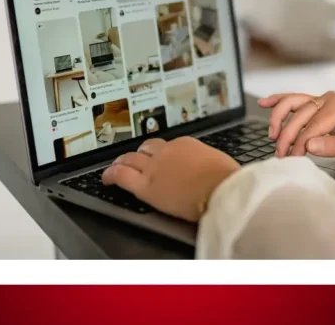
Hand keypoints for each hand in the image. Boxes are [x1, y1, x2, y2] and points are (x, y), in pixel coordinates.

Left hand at [101, 137, 240, 221]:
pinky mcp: (146, 186)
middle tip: (134, 159)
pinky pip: (122, 176)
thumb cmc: (227, 180)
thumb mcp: (220, 163)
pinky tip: (106, 178)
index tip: (161, 159)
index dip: (161, 153)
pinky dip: (111, 175)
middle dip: (139, 155)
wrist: (222, 190)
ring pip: (130, 160)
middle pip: (146, 149)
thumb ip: (208, 164)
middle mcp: (167, 152)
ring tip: (116, 167)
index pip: (167, 146)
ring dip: (122, 162)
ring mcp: (154, 168)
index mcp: (186, 145)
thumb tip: (210, 170)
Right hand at [258, 91, 334, 164]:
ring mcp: (323, 99)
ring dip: (279, 117)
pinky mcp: (319, 104)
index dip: (300, 142)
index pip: (313, 125)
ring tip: (272, 135)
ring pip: (293, 103)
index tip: (293, 158)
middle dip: (287, 135)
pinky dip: (279, 101)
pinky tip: (265, 103)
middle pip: (300, 114)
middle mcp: (330, 99)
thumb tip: (309, 145)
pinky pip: (296, 100)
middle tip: (281, 154)